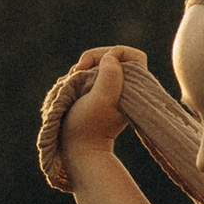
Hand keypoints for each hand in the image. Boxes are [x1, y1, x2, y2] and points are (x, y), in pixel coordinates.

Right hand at [53, 44, 145, 171]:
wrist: (78, 149)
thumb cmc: (89, 125)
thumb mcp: (101, 99)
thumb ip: (110, 76)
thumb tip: (111, 58)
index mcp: (134, 87)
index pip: (134, 56)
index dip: (116, 54)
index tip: (98, 66)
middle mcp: (126, 88)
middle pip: (114, 58)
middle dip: (94, 60)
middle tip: (77, 72)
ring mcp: (112, 92)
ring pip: (99, 66)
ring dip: (84, 68)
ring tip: (71, 81)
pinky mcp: (98, 95)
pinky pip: (90, 75)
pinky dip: (80, 76)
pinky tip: (70, 85)